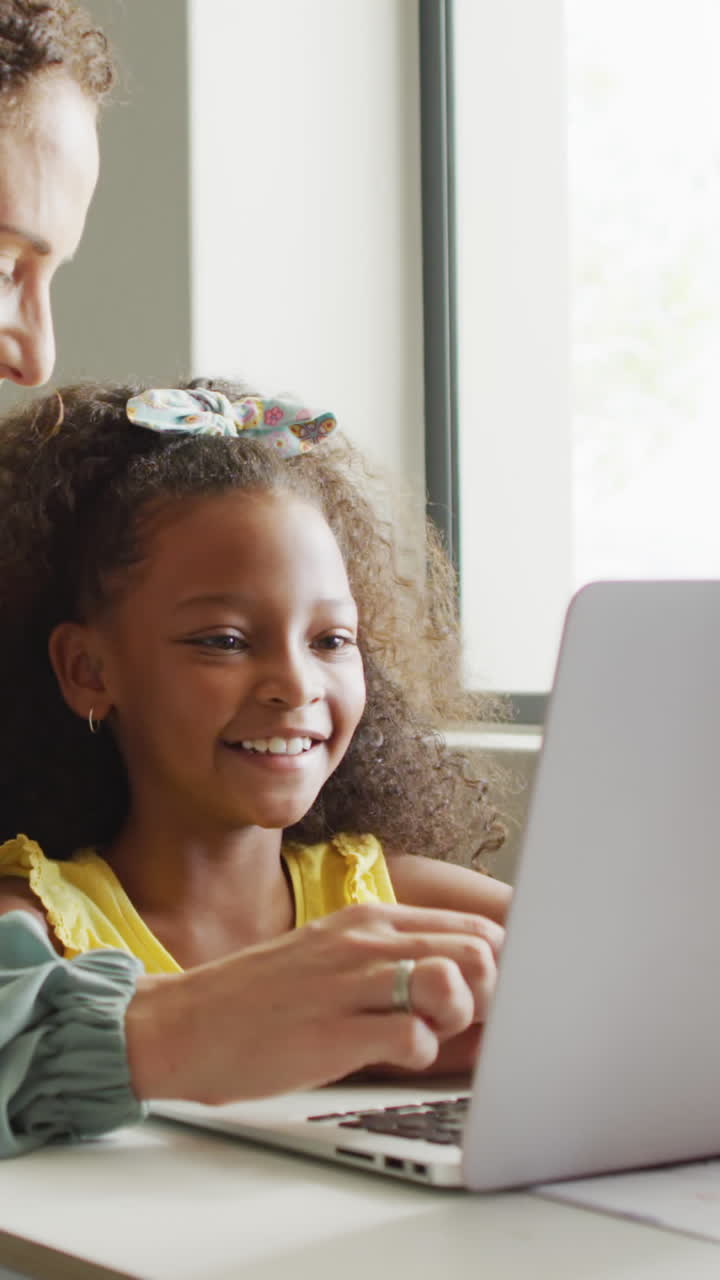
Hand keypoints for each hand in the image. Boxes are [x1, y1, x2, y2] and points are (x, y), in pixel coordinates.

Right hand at [126, 902, 502, 1103]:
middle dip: (489, 994)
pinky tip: (387, 1056)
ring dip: (457, 1018)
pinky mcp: (332, 1031)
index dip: (497, 967)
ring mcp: (348, 983)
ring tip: (424, 1032)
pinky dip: (418, 1055)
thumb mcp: (332, 955)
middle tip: (454, 1021)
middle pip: (480, 952)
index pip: (476, 926)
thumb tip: (468, 979)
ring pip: (454, 983)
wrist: (183, 1024)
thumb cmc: (263, 999)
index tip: (483, 998)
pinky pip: (414, 1039)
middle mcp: (365, 940)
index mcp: (370, 917)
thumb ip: (394, 958)